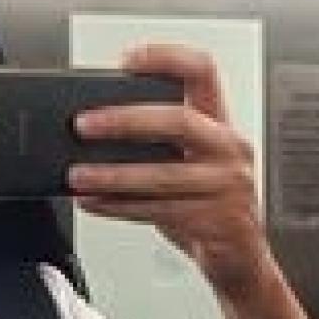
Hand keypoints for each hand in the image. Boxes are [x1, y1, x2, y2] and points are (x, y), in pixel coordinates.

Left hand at [69, 43, 267, 298]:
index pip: (202, 71)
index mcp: (219, 125)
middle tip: (84, 125)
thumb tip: (92, 128)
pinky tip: (95, 203)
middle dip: (125, 120)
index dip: (166, 58)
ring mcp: (228, 186)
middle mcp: (229, 149)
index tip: (127, 61)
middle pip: (179, 120)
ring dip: (112, 175)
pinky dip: (120, 207)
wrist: (240, 260)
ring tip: (78, 175)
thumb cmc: (207, 207)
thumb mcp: (189, 165)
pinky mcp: (219, 221)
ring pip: (163, 173)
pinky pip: (160, 210)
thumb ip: (156, 144)